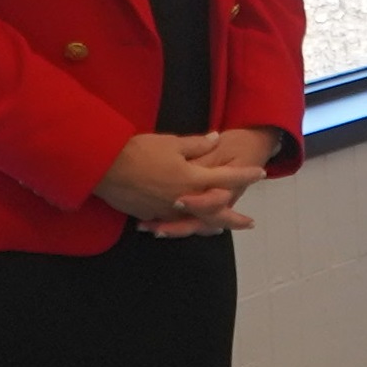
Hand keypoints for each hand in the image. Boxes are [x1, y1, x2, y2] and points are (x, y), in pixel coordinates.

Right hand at [96, 132, 265, 236]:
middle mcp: (184, 198)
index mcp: (192, 178)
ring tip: (221, 227)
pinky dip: (183, 224)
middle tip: (249, 223)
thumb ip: (196, 144)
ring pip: (195, 222)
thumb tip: (215, 139)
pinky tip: (186, 224)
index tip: (260, 174)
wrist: (106, 166)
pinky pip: (172, 222)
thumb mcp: (171, 142)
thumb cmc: (140, 150)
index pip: (226, 178)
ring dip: (210, 224)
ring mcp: (167, 210)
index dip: (245, 175)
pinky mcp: (150, 214)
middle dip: (235, 218)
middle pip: (216, 212)